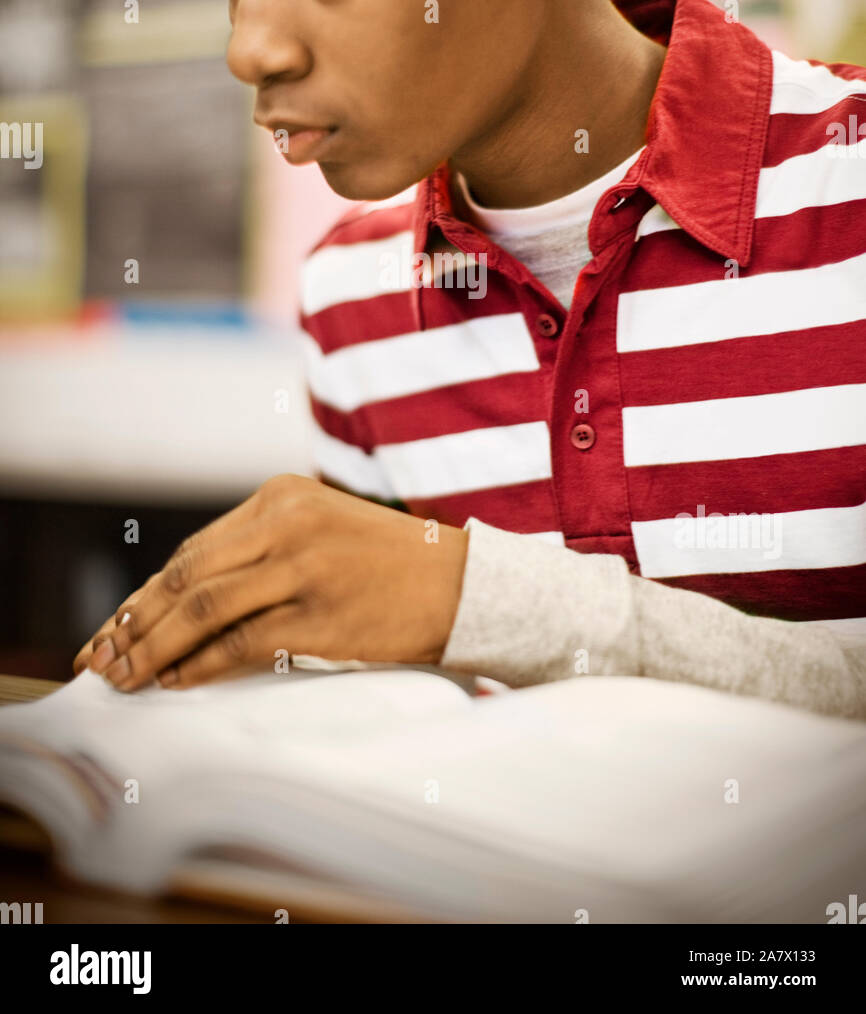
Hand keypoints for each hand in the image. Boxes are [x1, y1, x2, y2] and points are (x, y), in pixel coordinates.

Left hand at [72, 475, 468, 691]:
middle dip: (135, 622)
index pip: (194, 550)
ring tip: (124, 677)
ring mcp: (301, 568)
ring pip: (201, 611)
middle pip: (186, 577)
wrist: (461, 585)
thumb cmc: (389, 563)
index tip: (114, 624)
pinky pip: (238, 644)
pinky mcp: (318, 615)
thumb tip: (185, 603)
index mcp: (280, 495)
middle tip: (100, 656)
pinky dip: (199, 666)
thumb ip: (260, 550)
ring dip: (154, 649)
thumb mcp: (320, 528)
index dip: (147, 593)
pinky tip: (176, 681)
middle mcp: (285, 522)